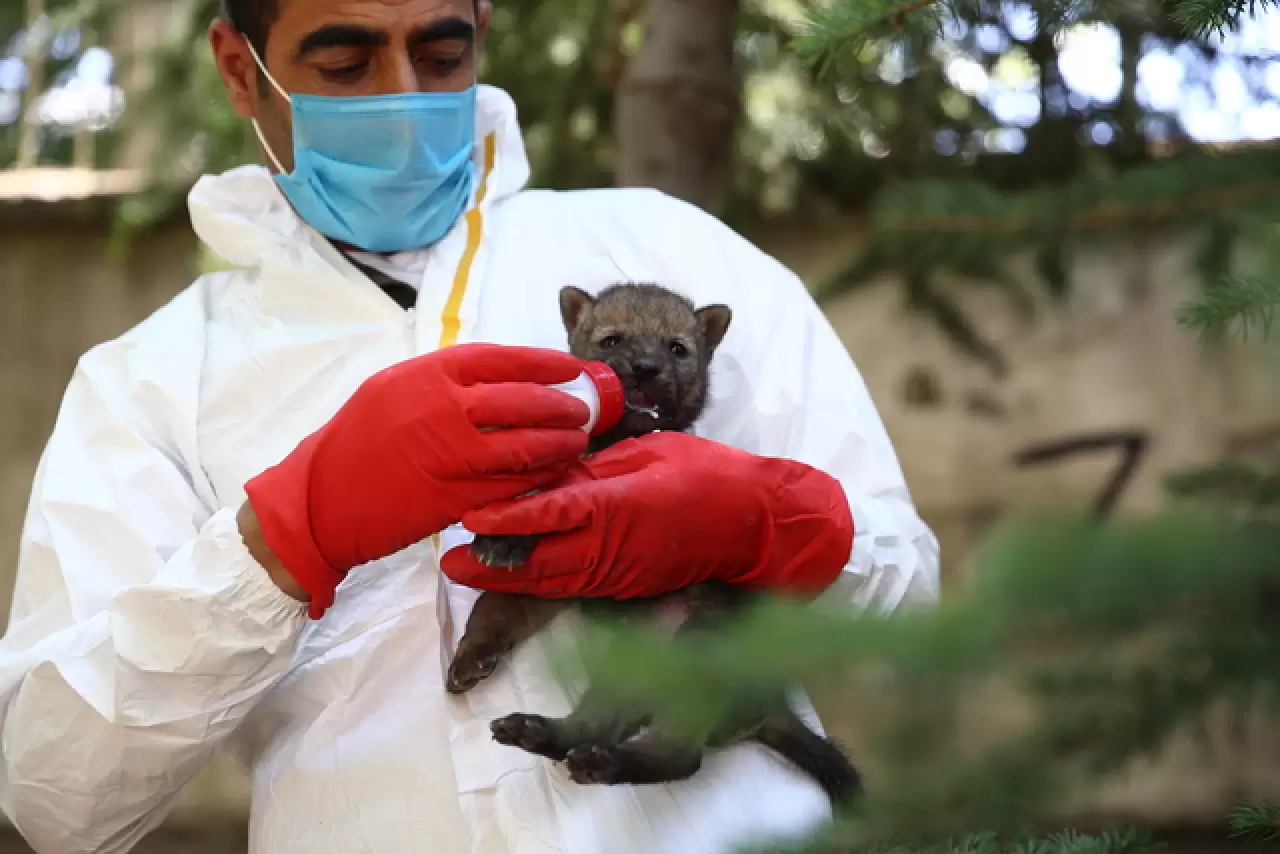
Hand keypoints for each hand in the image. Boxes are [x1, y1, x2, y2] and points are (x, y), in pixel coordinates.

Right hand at [244, 343, 591, 616]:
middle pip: (522, 402)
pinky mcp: (452, 499)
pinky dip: (535, 480)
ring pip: (523, 448)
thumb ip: (443, 382)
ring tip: (576, 443)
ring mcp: (448, 457)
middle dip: (561, 406)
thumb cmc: (356, 442)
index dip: (543, 364)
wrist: (319, 500)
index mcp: (426, 376)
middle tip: (584, 410)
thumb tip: (500, 378)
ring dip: (558, 445)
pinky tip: (551, 476)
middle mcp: (440, 410)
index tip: (571, 369)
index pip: (500, 360)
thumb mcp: (392, 391)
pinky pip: (508, 487)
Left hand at [440, 431, 853, 599]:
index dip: (508, 517)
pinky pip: (575, 586)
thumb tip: (551, 471)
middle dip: (492, 563)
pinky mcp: (627, 584)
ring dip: (509, 579)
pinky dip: (541, 583)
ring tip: (469, 571)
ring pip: (553, 581)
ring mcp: (620, 571)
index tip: (471, 516)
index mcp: (618, 504)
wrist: (752, 522)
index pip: (552, 512)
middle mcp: (614, 545)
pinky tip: (518, 574)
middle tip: (450, 559)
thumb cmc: (705, 474)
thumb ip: (595, 467)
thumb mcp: (647, 453)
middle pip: (540, 561)